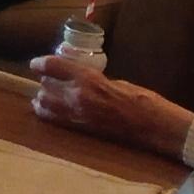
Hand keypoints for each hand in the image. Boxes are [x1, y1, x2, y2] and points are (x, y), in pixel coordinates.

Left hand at [30, 51, 193, 157]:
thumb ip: (92, 78)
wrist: (156, 127)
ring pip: (43, 103)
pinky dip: (47, 112)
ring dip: (42, 97)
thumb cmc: (143, 100)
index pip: (51, 66)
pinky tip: (52, 110)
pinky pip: (52, 119)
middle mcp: (77, 96)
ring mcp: (76, 115)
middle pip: (44, 85)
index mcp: (88, 79)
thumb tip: (76, 76)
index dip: (40, 63)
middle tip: (50, 79)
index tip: (37, 64)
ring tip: (49, 94)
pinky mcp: (79, 130)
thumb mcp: (116, 81)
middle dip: (45, 81)